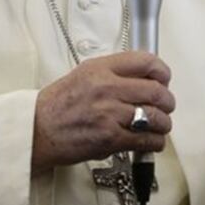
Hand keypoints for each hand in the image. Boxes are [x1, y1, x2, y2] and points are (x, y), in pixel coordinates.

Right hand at [31, 51, 174, 174]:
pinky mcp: (111, 138)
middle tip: (166, 106)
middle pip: (156, 91)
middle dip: (167, 101)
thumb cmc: (58, 105)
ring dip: (163, 124)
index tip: (164, 79)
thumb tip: (143, 77)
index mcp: (101, 69)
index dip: (162, 71)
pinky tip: (152, 141)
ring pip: (156, 117)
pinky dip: (155, 142)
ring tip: (159, 126)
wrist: (37, 130)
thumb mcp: (84, 75)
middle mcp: (107, 88)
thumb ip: (113, 73)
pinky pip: (147, 140)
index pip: (146, 62)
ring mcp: (110, 113)